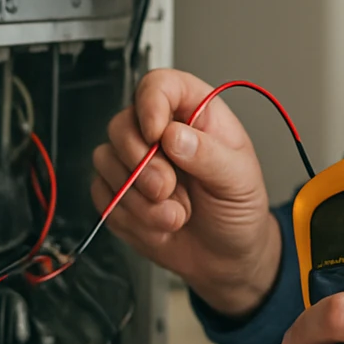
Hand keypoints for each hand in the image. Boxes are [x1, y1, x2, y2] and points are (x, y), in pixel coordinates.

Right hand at [92, 68, 281, 318]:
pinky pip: (103, 196)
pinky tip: (160, 224)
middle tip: (168, 188)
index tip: (156, 135)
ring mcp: (136, 163)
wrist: (227, 257)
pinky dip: (131, 216)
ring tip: (177, 214)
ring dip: (139, 197)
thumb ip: (209, 155)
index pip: (158, 85)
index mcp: (194, 114)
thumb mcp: (239, 179)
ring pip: (106, 161)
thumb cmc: (239, 209)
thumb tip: (174, 135)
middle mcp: (160, 132)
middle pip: (122, 124)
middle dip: (142, 164)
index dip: (150, 104)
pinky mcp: (119, 194)